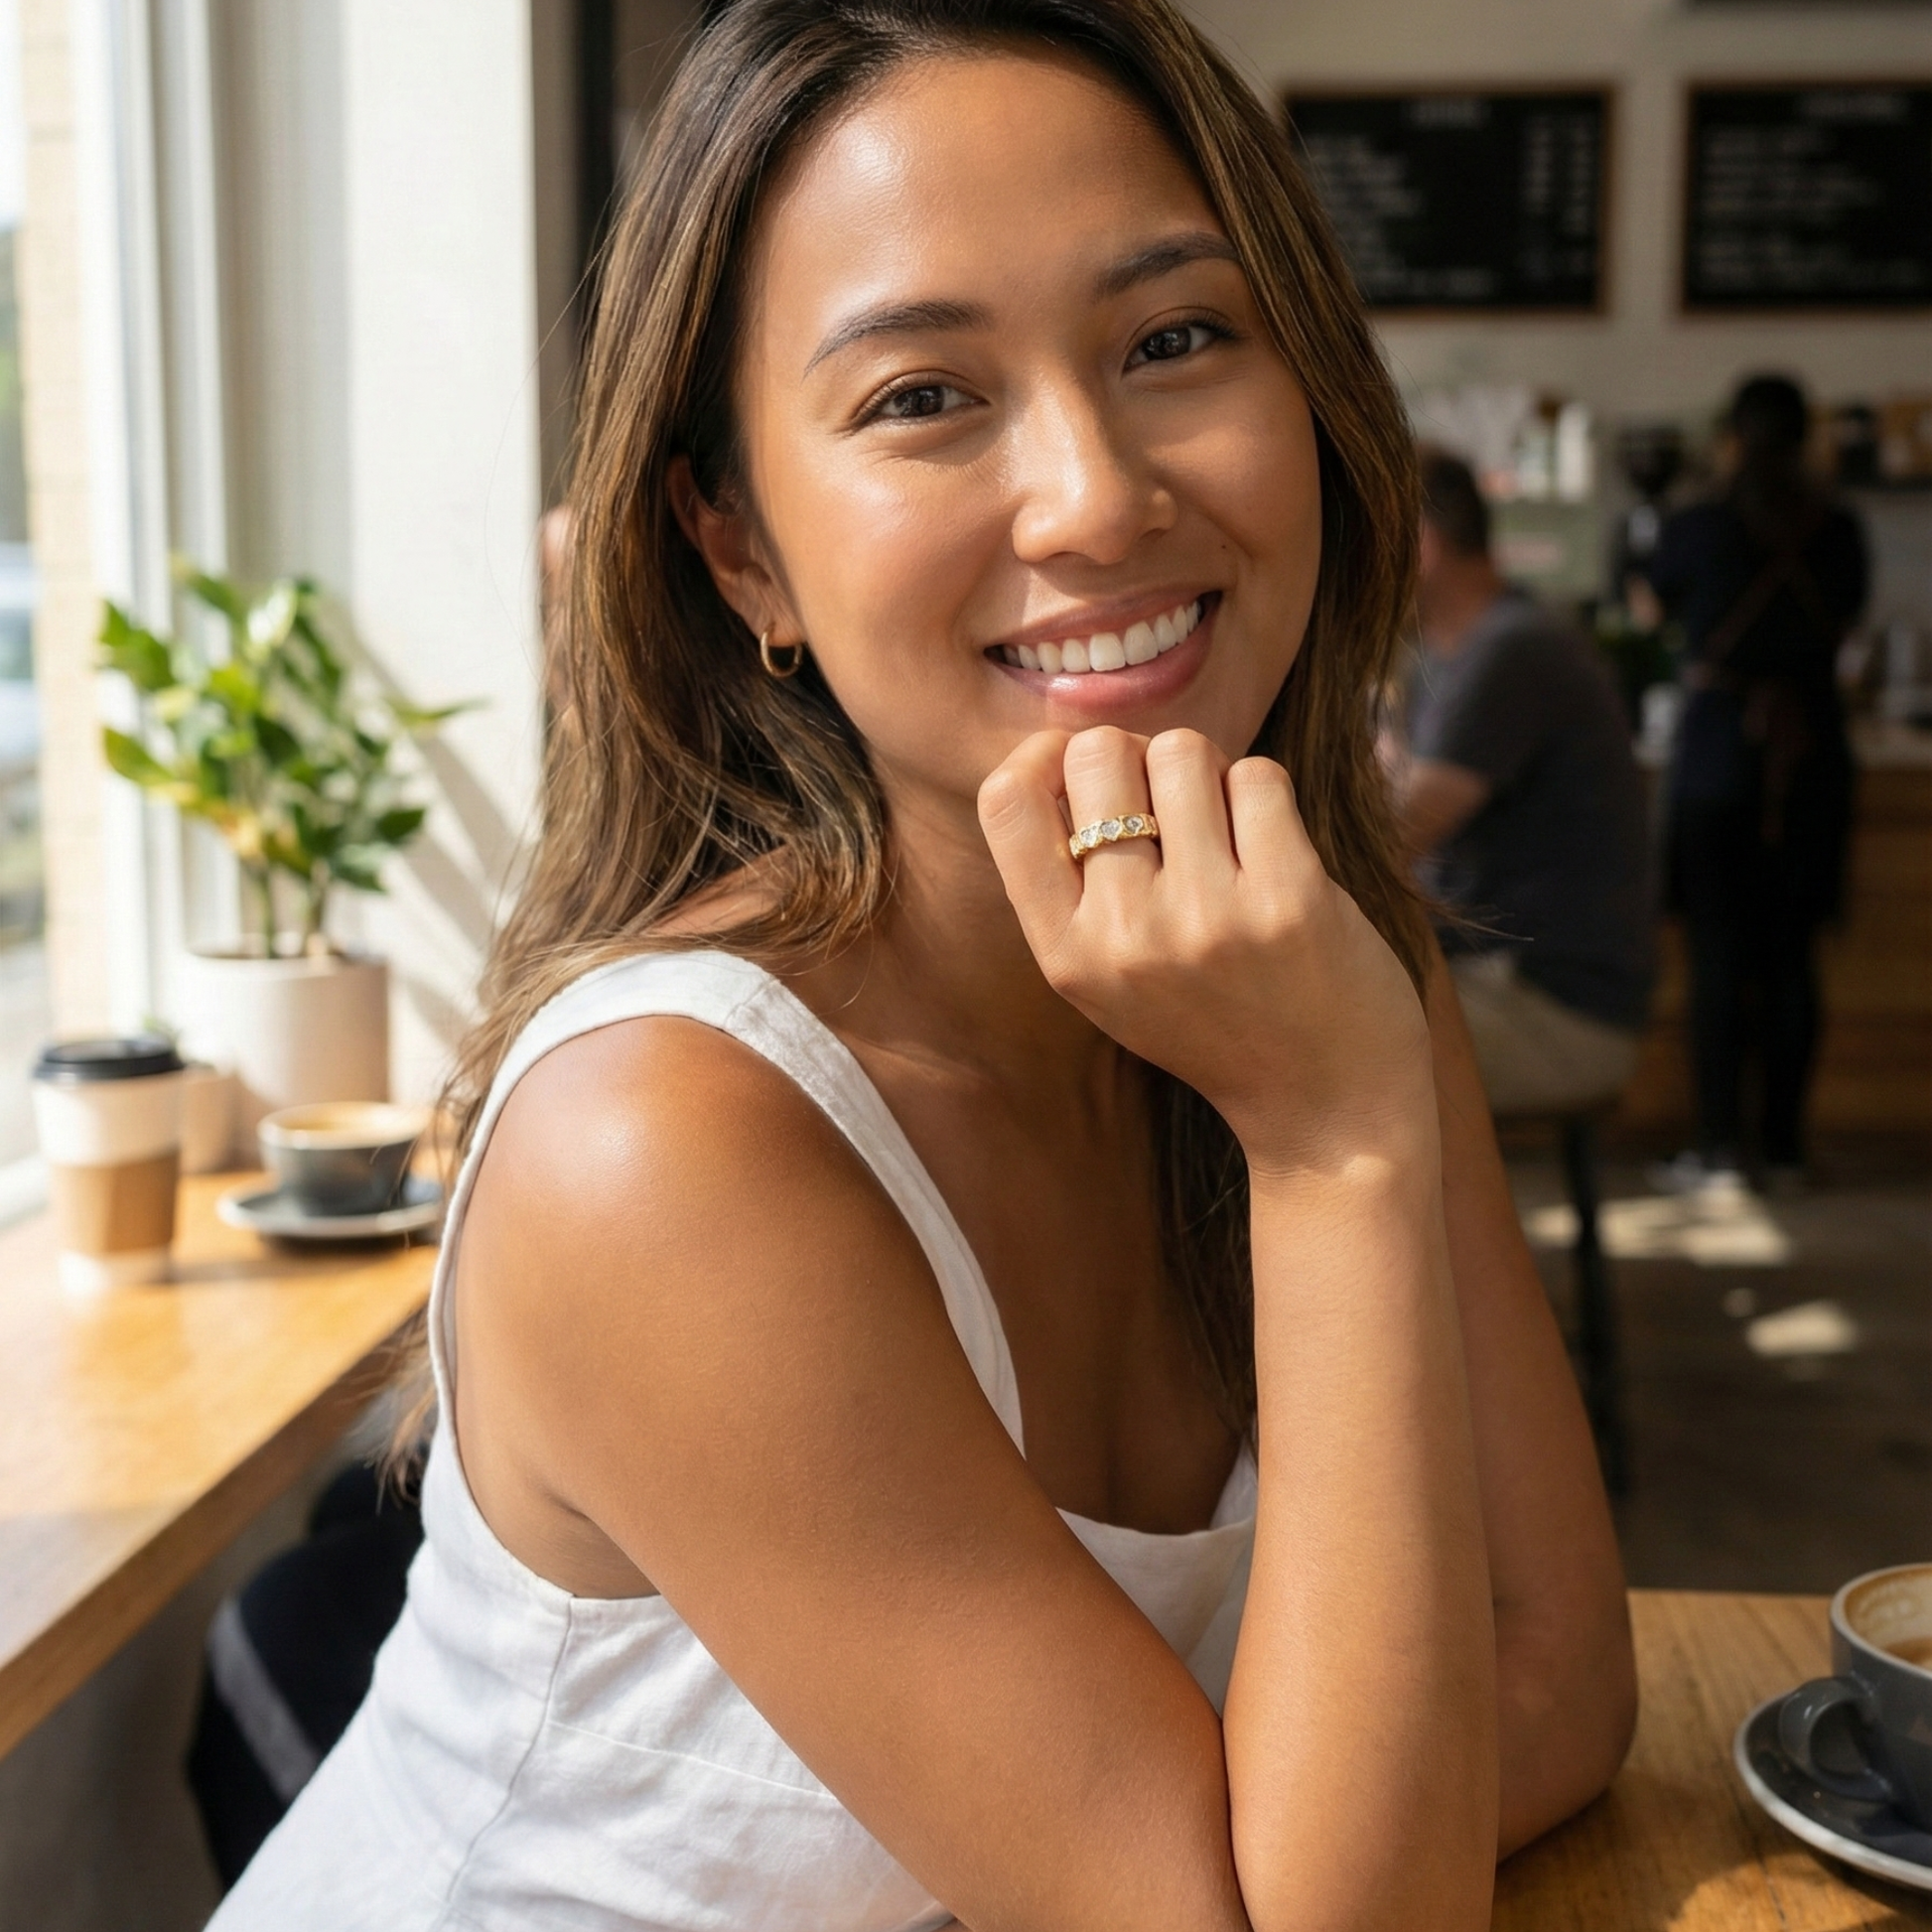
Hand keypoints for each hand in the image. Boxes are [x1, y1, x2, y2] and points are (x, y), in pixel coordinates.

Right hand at [978, 727, 1434, 1176]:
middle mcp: (1123, 936)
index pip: (1004, 800)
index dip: (1045, 756)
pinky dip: (1267, 798)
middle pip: (1098, 753)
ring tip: (1230, 836)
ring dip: (1212, 775)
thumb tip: (1067, 743)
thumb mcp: (1111, 979)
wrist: (1327, 1109)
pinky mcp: (1286, 898)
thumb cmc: (1216, 1021)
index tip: (1091, 773)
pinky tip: (1276, 852)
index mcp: (1065, 955)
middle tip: (1177, 808)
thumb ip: (1074, 883)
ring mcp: (1204, 916)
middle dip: (1141, 758)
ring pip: (1183, 751)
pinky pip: (1258, 775)